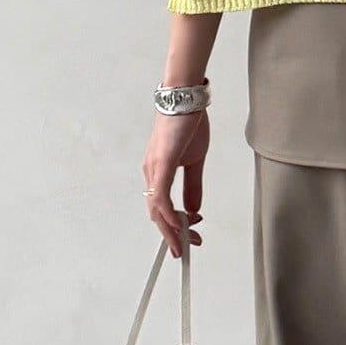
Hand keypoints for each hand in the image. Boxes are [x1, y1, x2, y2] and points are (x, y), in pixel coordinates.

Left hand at [143, 109, 208, 256]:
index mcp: (158, 172)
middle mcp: (151, 172)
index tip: (188, 237)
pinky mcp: (161, 163)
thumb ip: (193, 185)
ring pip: (156, 209)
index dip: (173, 226)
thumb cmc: (188, 123)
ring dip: (171, 228)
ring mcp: (154, 169)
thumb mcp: (194, 160)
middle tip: (187, 246)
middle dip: (172, 234)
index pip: (162, 207)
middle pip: (156, 214)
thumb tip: (193, 207)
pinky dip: (168, 213)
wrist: (186, 98)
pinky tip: (178, 223)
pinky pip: (161, 196)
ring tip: (185, 240)